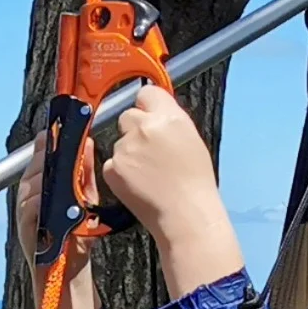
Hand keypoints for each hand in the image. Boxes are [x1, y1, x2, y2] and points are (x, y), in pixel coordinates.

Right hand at [14, 132, 104, 308]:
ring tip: (55, 169)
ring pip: (29, 188)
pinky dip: (37, 202)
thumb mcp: (86, 202)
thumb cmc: (76, 240)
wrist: (69, 279)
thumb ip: (85, 175)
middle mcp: (30, 201)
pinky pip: (27, 212)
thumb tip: (89, 143)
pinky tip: (47, 197)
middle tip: (57, 145)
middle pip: (33, 170)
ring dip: (42, 178)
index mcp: (43, 190)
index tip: (55, 130)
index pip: (41, 160)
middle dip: (45, 157)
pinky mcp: (25, 233)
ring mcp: (25, 217)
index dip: (46, 144)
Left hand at [100, 85, 244, 298]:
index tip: (150, 115)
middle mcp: (144, 127)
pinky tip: (138, 184)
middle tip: (149, 150)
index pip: (146, 93)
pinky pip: (112, 163)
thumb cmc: (195, 182)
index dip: (147, 105)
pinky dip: (121, 172)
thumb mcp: (191, 139)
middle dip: (134, 129)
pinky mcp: (112, 168)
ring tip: (148, 173)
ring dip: (128, 153)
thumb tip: (156, 111)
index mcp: (168, 117)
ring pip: (119, 141)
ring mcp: (125, 148)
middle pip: (128, 116)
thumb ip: (171, 121)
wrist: (185, 214)